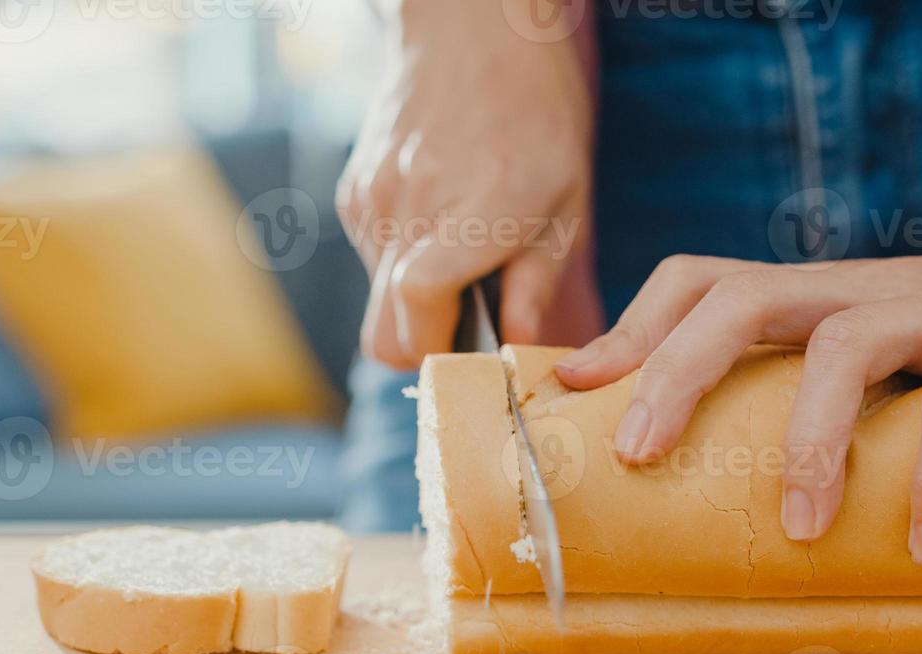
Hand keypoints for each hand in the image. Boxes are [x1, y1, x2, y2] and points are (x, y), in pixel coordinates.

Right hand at [338, 0, 598, 368]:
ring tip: (462, 254)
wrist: (473, 29)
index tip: (476, 351)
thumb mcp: (566, 204)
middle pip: (382, 337)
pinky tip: (440, 221)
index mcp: (465, 220)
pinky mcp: (355, 192)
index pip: (416, 320)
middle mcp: (405, 216)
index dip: (443, 353)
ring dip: (414, 302)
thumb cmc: (535, 114)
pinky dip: (401, 261)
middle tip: (468, 325)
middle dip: (423, 347)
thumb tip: (517, 348)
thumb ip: (536, 285)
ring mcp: (371, 204)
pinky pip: (371, 259)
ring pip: (376, 301)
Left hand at [553, 221, 921, 565]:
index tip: (576, 391)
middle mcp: (865, 288)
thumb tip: (726, 484)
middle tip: (639, 458)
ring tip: (802, 532)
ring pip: (846, 346)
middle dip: (677, 371)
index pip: (705, 279)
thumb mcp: (885, 345)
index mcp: (823, 295)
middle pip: (744, 295)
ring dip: (811, 443)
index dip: (634, 329)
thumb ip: (813, 388)